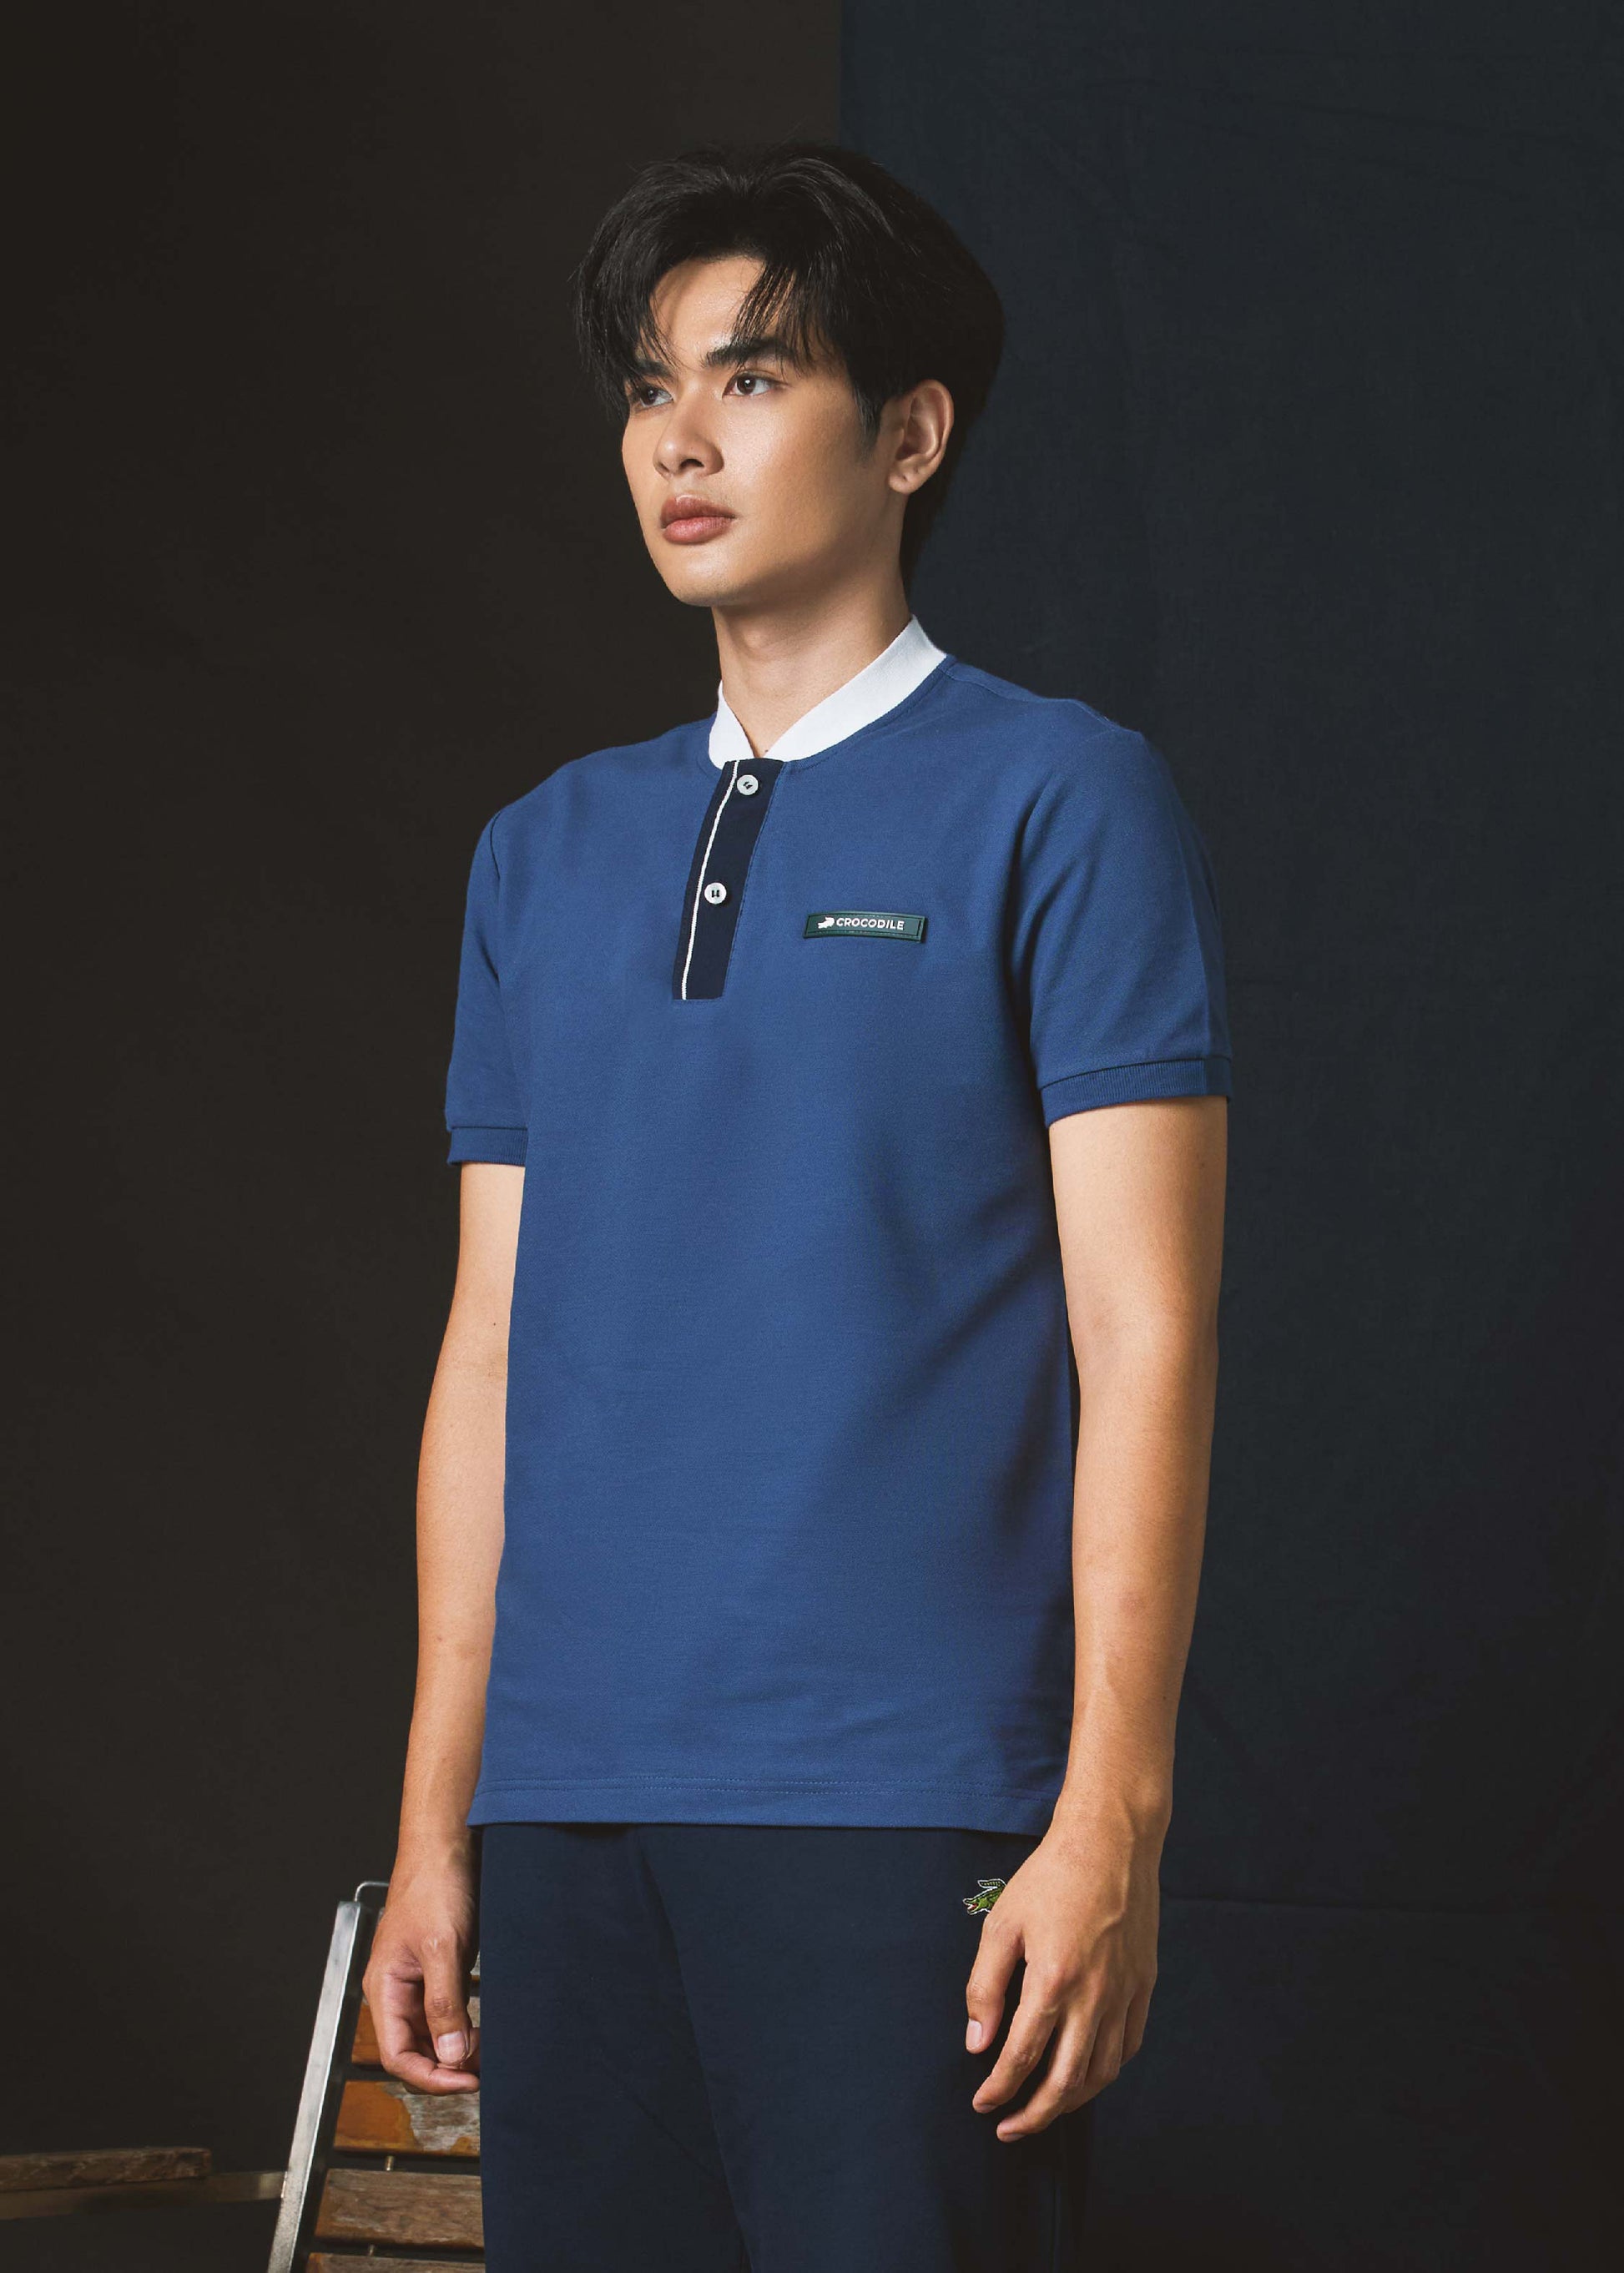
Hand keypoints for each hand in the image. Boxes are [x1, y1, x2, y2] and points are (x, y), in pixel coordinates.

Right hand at [361, 1853, 480, 2093]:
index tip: (468, 2082)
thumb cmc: (434, 1885)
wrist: (447, 1845)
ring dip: (456, 2050)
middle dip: (446, 2067)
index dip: (431, 2078)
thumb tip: (450, 2056)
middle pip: (413, 2051)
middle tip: (485, 2071)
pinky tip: (484, 2030)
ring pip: (431, 2035)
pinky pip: (445, 2013)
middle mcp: (395, 1991)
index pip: (397, 2056)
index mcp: (384, 1988)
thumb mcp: (443, 1946)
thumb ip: (444, 2003)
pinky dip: (462, 2028)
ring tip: (488, 2054)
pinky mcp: (438, 1970)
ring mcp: (416, 1981)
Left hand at [963, 1820, 1157, 2137]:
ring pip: (1101, 2073)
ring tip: (1044, 2109)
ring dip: (1070, 2102)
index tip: (982, 2104)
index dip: (999, 2089)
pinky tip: (1087, 2076)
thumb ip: (985, 1987)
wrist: (1110, 1843)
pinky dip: (1106, 2072)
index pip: (1022, 2057)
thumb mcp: (1002, 1924)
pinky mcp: (1143, 1986)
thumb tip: (976, 2042)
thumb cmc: (1050, 1878)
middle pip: (1066, 2083)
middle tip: (1009, 2129)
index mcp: (1053, 1982)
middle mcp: (1094, 1997)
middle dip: (1034, 2115)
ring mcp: (1124, 1994)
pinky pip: (1128, 2046)